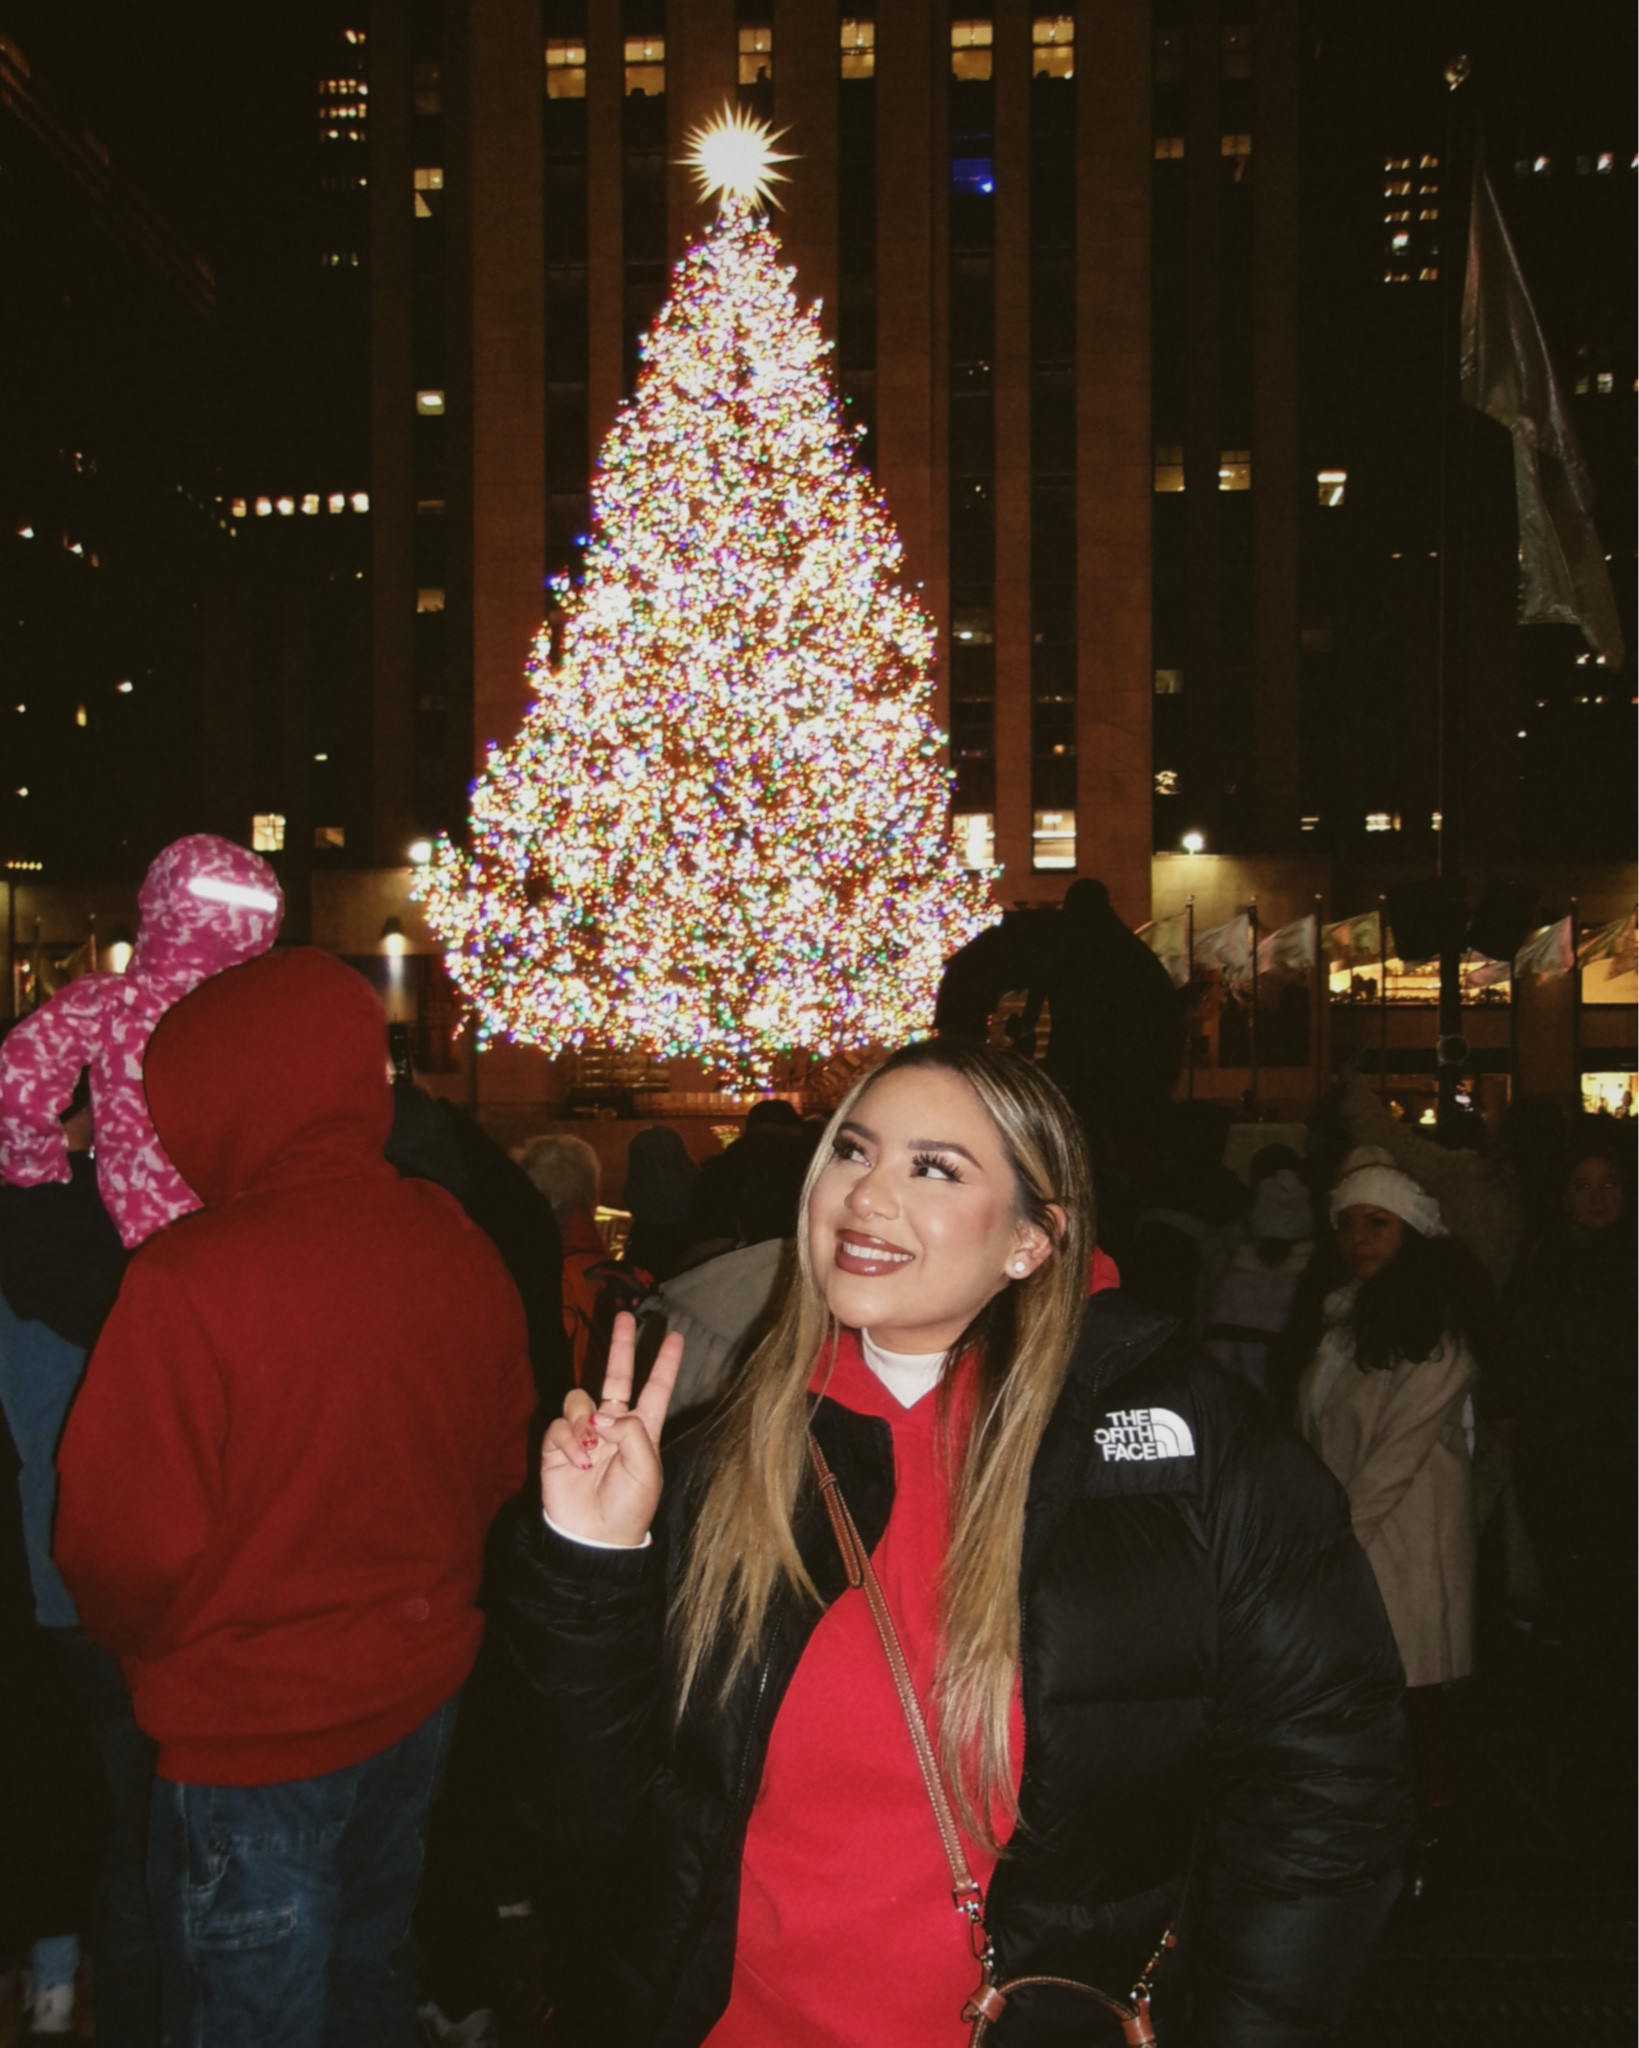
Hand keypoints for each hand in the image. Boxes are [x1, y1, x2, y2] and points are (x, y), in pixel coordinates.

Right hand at [540, 1311, 683, 1546]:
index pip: (656, 1388)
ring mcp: (584, 1433)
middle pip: (616, 1375)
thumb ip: (632, 1434)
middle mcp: (613, 1425)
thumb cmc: (629, 1508)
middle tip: (624, 1315)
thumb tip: (602, 1414)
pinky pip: (560, 1424)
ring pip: (579, 1398)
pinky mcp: (558, 1445)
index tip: (676, 1335)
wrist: (594, 1538)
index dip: (665, 1363)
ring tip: (591, 1448)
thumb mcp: (647, 1471)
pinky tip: (578, 1461)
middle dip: (620, 1345)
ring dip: (584, 1419)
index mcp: (642, 1430)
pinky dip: (568, 1440)